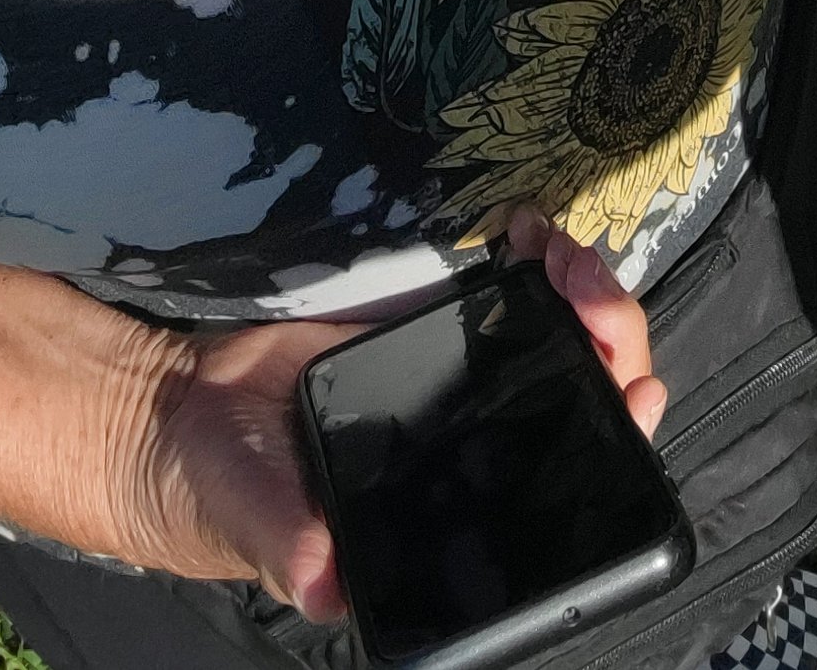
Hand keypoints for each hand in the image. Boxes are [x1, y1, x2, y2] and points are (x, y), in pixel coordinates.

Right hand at [114, 214, 665, 612]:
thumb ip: (293, 551)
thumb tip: (321, 582)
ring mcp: (466, 382)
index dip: (613, 438)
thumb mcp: (263, 529)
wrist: (183, 413)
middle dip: (611, 336)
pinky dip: (537, 262)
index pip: (563, 486)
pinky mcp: (437, 327)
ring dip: (584, 291)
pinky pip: (512, 295)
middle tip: (581, 285)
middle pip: (586, 397)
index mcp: (462, 510)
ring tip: (556, 250)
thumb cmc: (230, 491)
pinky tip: (525, 235)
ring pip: (566, 341)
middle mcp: (480, 448)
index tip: (632, 386)